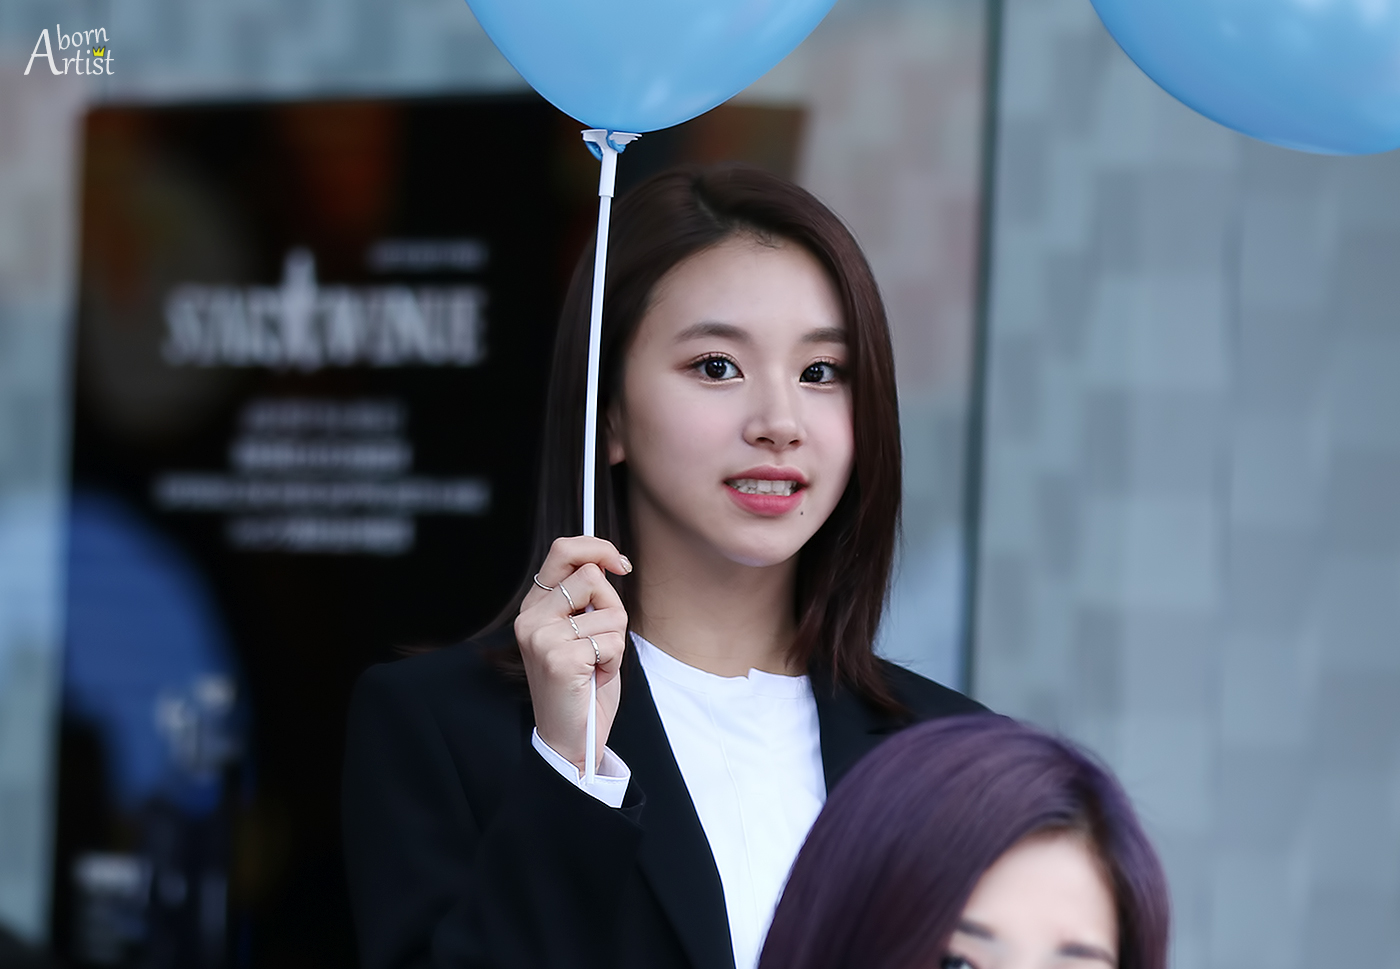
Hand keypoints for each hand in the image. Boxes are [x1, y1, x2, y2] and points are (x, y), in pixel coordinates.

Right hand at [514, 536, 631, 771]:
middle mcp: (532, 618)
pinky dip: (614, 662)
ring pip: (609, 613)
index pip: (563, 551)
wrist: (570, 737)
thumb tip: (608, 561)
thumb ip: (586, 598)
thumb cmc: (582, 684)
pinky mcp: (560, 658)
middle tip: (602, 641)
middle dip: (613, 608)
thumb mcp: (582, 632)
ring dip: (615, 643)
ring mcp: (542, 638)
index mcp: (535, 607)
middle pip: (592, 577)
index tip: (620, 564)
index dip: (597, 547)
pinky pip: (612, 642)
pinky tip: (594, 678)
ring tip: (595, 665)